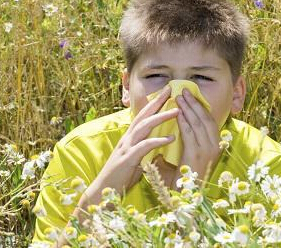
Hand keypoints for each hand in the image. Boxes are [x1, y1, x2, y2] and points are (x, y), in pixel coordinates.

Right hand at [83, 85, 178, 202]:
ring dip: (161, 117)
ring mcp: (127, 147)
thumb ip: (144, 147)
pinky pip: (145, 146)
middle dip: (157, 102)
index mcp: (130, 137)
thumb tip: (158, 142)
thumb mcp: (135, 158)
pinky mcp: (128, 159)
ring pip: (144, 127)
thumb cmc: (121, 175)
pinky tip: (171, 137)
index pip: (144, 116)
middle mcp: (128, 138)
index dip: (155, 103)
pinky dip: (158, 140)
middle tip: (171, 90)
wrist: (104, 191)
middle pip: (143, 115)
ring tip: (177, 111)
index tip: (167, 92)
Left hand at [173, 88, 221, 185]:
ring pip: (198, 123)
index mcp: (216, 145)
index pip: (210, 120)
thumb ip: (191, 138)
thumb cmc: (187, 175)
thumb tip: (184, 120)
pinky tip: (177, 112)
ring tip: (179, 97)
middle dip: (195, 103)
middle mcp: (215, 146)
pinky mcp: (196, 154)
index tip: (191, 95)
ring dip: (188, 108)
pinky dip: (184, 121)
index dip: (201, 106)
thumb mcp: (193, 153)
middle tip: (184, 90)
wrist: (187, 195)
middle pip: (206, 118)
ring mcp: (207, 150)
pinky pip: (190, 133)